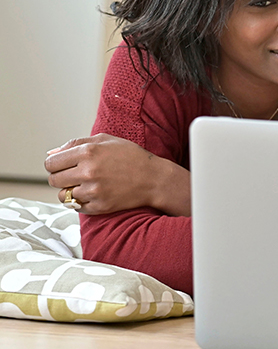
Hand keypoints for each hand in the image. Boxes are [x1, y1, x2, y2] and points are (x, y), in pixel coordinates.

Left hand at [44, 134, 188, 215]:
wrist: (154, 179)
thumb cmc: (131, 157)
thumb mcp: (106, 140)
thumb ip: (76, 144)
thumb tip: (51, 154)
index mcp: (88, 152)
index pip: (51, 163)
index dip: (55, 165)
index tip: (63, 167)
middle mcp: (88, 171)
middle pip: (53, 180)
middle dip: (60, 178)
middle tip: (74, 177)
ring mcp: (94, 191)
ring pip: (63, 195)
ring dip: (70, 191)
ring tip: (85, 186)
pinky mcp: (100, 206)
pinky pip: (76, 207)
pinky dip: (81, 202)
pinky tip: (93, 194)